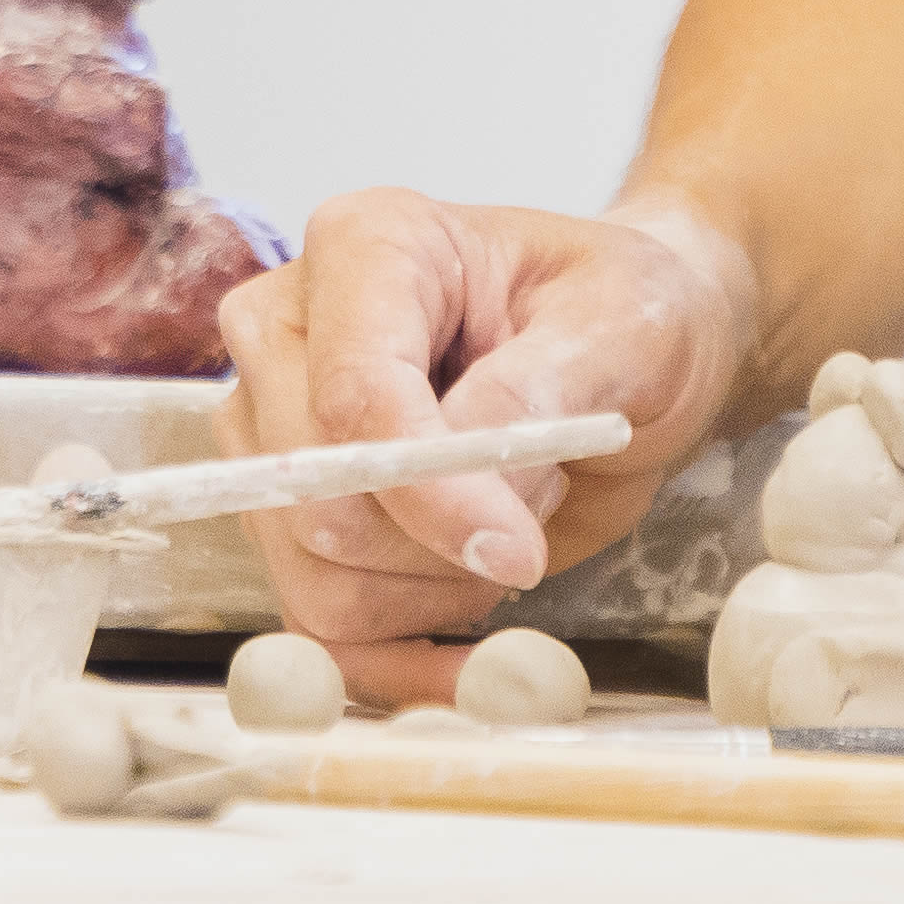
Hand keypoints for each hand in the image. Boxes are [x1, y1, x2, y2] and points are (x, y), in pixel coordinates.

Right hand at [215, 187, 750, 705]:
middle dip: (442, 536)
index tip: (518, 550)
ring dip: (439, 584)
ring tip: (518, 515)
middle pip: (315, 497)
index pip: (354, 396)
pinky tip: (478, 658)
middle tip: (541, 497)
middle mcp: (290, 331)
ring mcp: (276, 431)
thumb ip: (538, 390)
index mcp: (365, 244)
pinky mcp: (291, 520)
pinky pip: (317, 630)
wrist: (628, 353)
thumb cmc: (628, 310)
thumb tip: (465, 484)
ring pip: (316, 575)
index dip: (427, 491)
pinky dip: (399, 659)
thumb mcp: (623, 325)